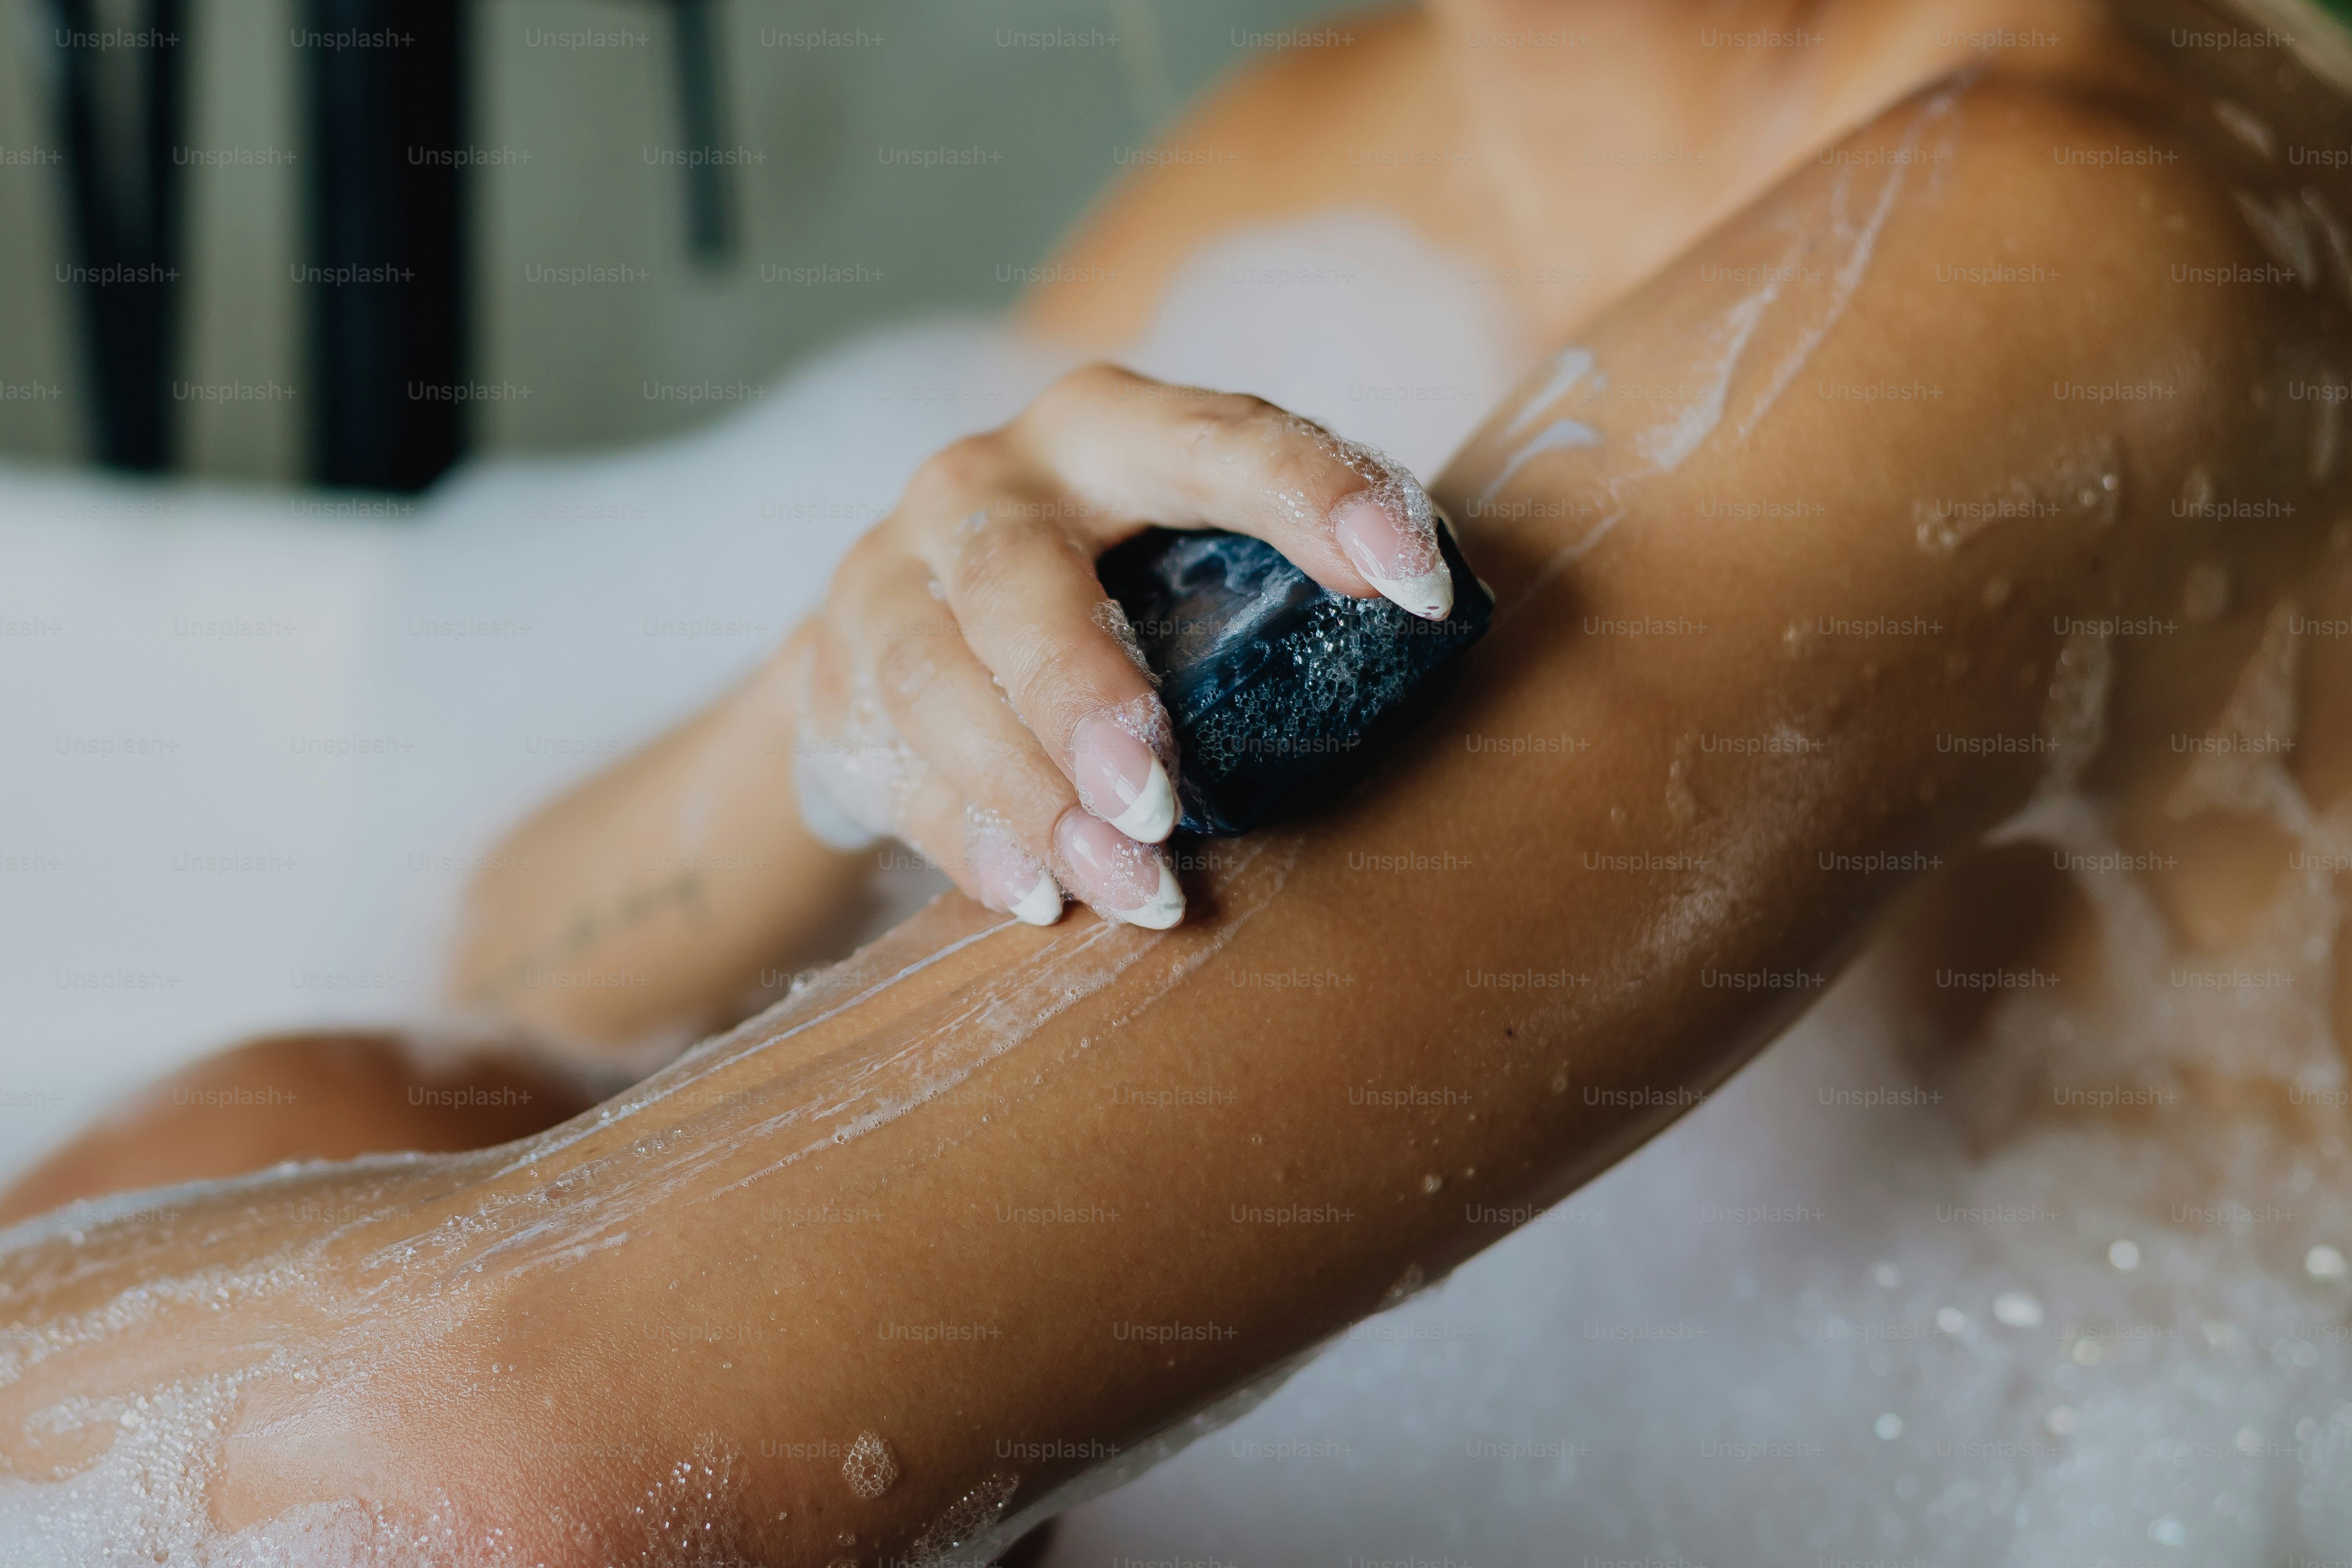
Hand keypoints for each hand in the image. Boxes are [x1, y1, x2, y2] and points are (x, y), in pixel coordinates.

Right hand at [787, 363, 1454, 927]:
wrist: (902, 639)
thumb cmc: (1108, 601)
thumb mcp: (1186, 562)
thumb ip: (1281, 588)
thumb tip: (1448, 635)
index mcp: (1104, 432)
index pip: (1214, 439)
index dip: (1315, 496)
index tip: (1419, 586)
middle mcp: (984, 485)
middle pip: (1017, 572)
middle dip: (1088, 689)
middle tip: (1162, 800)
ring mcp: (886, 579)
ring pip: (937, 681)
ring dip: (1035, 797)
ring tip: (1131, 887)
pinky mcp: (829, 679)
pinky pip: (889, 764)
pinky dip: (967, 838)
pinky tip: (1038, 898)